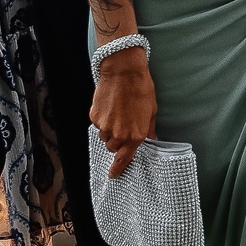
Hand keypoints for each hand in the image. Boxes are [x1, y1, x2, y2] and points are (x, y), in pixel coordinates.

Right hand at [90, 45, 159, 175]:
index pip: (124, 159)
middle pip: (112, 147)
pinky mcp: (94, 116)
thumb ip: (148, 129)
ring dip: (109, 130)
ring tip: (117, 113)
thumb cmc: (141, 88)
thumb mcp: (151, 110)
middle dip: (117, 141)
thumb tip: (151, 139)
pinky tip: (110, 106)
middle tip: (123, 126)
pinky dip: (102, 118)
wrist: (124, 71)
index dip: (118, 168)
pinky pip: (97, 124)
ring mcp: (104, 126)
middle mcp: (118, 134)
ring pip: (104, 136)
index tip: (113, 174)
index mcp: (135, 135)